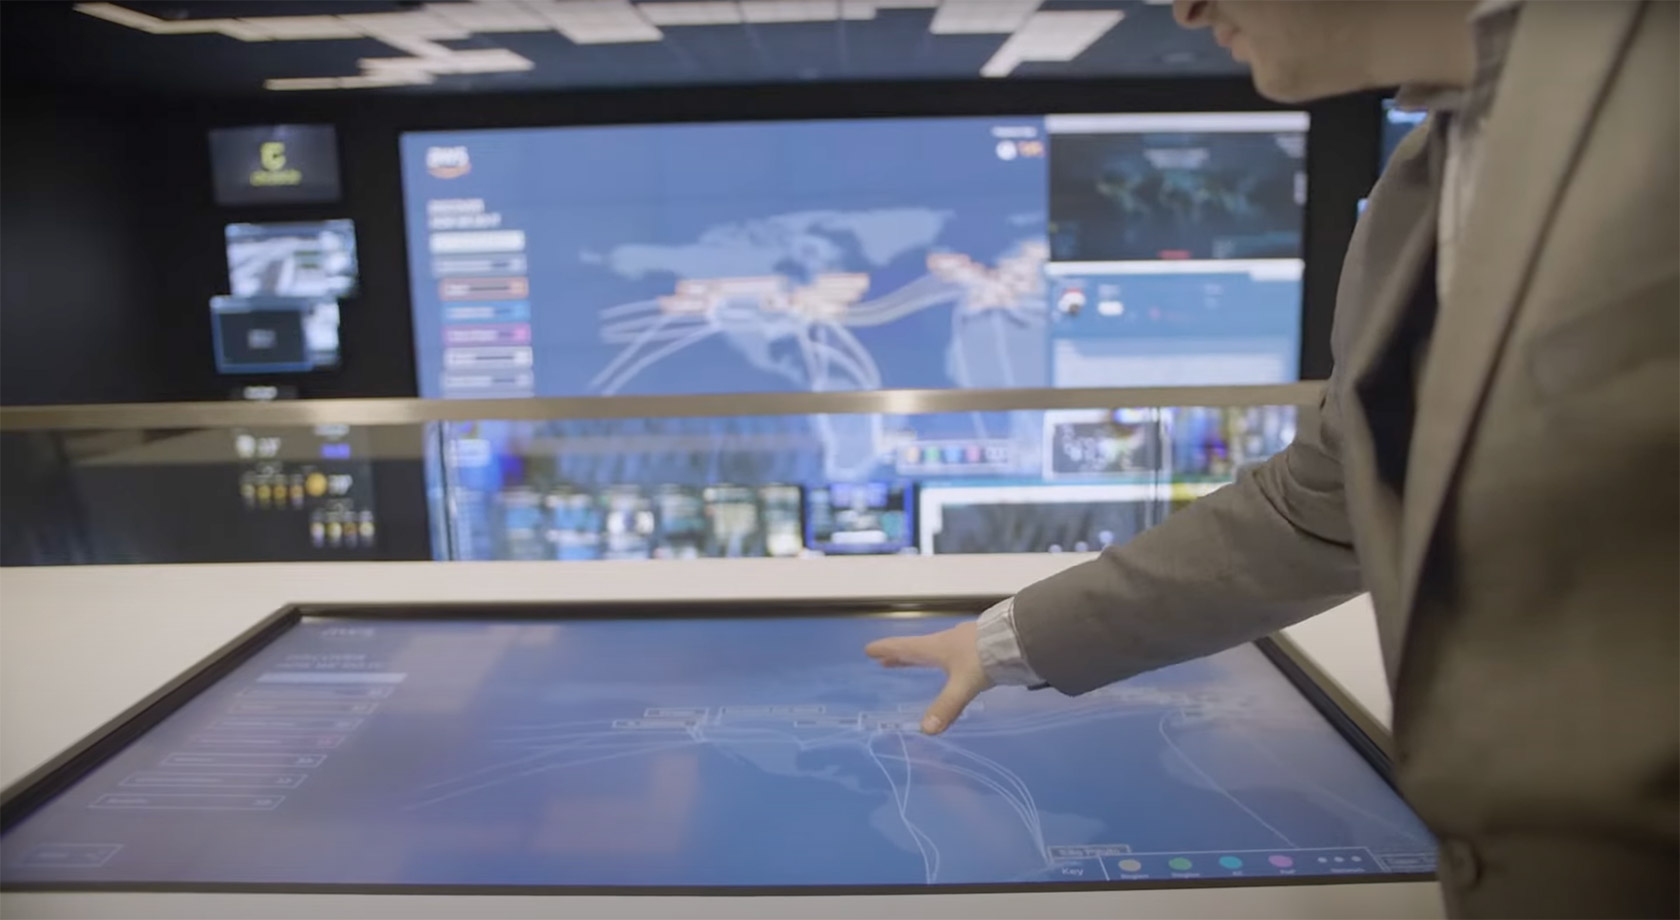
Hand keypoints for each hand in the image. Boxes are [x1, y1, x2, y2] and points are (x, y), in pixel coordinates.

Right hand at [865, 620, 993, 734]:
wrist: (1016, 637)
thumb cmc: (983, 658)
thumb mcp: (963, 684)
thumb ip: (946, 706)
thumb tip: (926, 730)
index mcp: (935, 648)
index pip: (904, 648)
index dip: (886, 650)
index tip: (869, 649)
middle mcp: (945, 642)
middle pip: (917, 649)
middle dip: (900, 656)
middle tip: (884, 660)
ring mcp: (962, 642)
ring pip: (934, 650)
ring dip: (920, 656)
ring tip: (912, 661)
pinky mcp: (977, 646)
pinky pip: (950, 652)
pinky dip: (940, 658)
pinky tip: (951, 664)